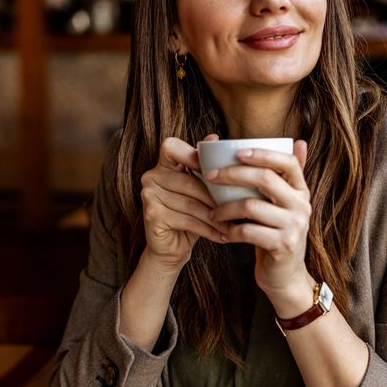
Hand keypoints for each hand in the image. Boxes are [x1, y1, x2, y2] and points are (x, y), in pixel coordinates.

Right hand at [140, 135, 226, 270]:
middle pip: (190, 181)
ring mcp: (148, 195)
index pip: (172, 147)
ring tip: (233, 225)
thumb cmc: (190, 215)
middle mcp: (151, 176)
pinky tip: (221, 235)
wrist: (172, 248)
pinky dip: (207, 229)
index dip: (193, 155)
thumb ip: (205, 167)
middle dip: (216, 197)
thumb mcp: (200, 190)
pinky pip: (186, 220)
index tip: (218, 171)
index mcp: (162, 164)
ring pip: (190, 203)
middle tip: (238, 207)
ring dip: (215, 217)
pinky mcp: (151, 214)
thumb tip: (215, 138)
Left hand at [207, 141, 313, 309]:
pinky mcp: (282, 246)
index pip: (287, 163)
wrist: (285, 276)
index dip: (262, 154)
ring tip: (212, 212)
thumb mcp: (287, 204)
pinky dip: (231, 231)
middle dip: (233, 174)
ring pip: (251, 206)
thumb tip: (298, 141)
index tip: (237, 151)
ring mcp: (294, 227)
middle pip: (265, 179)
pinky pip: (248, 231)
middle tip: (210, 177)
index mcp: (301, 191)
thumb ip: (289, 176)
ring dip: (225, 208)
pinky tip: (222, 232)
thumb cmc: (278, 234)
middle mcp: (302, 206)